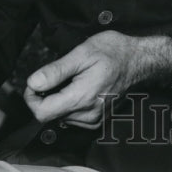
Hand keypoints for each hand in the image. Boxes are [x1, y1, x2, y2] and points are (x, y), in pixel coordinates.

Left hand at [23, 32, 171, 128]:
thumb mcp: (82, 53)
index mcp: (81, 98)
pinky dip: (70, 103)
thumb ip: (56, 70)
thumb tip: (33, 82)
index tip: (35, 81)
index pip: (42, 113)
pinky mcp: (97, 120)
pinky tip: (80, 87)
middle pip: (50, 115)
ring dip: (59, 99)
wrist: (139, 60)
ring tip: (72, 78)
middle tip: (56, 74)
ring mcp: (94, 120)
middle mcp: (87, 115)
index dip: (31, 98)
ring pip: (60, 116)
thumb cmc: (113, 51)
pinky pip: (73, 117)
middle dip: (45, 96)